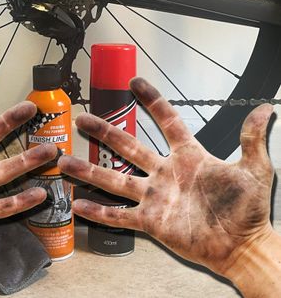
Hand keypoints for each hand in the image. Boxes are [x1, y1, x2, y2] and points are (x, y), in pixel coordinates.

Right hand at [59, 78, 274, 276]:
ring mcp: (155, 197)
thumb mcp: (254, 170)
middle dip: (105, 131)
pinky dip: (99, 212)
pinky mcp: (150, 221)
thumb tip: (265, 109)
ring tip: (66, 163)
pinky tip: (79, 205)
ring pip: (115, 180)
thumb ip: (252, 139)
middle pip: (128, 147)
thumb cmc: (247, 209)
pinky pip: (120, 215)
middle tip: (83, 119)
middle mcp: (165, 173)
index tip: (135, 83)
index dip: (152, 101)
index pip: (166, 121)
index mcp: (188, 157)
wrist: (241, 245)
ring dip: (90, 171)